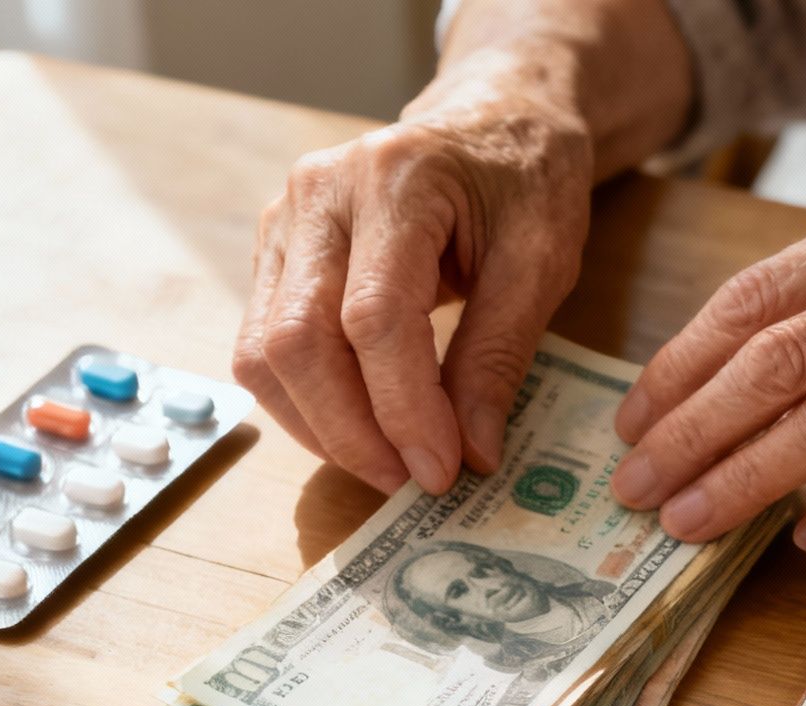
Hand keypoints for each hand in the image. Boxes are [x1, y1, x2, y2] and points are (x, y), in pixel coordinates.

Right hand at [234, 95, 590, 492]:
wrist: (493, 122)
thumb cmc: (525, 183)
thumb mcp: (543, 262)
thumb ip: (500, 356)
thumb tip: (472, 454)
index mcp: (394, 180)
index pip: (373, 318)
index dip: (403, 408)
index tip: (442, 471)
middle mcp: (318, 195)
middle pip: (297, 340)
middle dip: (350, 432)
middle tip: (411, 483)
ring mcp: (284, 222)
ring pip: (263, 353)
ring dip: (321, 428)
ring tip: (390, 466)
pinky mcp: (276, 254)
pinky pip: (264, 347)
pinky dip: (307, 404)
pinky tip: (362, 431)